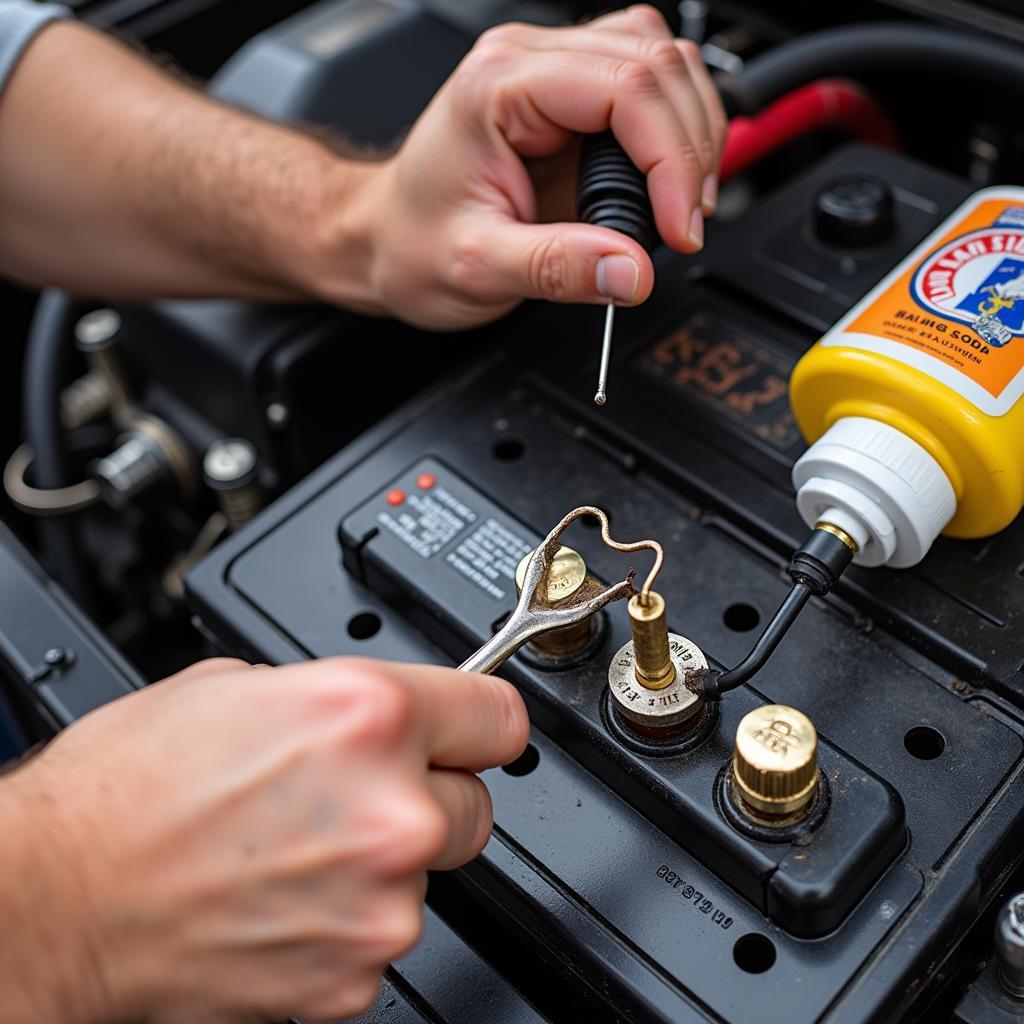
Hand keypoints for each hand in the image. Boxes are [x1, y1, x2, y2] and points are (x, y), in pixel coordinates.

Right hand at [1, 657, 527, 1022]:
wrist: (55, 900)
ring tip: (295, 846)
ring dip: (379, 862)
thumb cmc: (125, 789)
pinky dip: (345, 918)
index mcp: (370, 716)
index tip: (468, 732)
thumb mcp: (240, 685)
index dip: (477, 723)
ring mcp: (378, 903)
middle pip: (475, 804)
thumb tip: (368, 715)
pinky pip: (380, 933)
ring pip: (426, 873)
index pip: (501, 718)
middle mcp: (391, 810)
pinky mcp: (352, 975)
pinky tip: (282, 895)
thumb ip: (335, 697)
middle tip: (355, 794)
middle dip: (427, 795)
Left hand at [328, 5, 726, 328]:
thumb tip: (634, 272)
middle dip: (689, 149)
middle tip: (684, 226)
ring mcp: (552, 73)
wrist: (386, 239)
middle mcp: (527, 61)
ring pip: (663, 63)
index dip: (670, 159)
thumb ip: (558, 269)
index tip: (679, 227)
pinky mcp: (571, 99)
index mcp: (499, 86)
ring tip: (681, 205)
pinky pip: (649, 89)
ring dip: (692, 133)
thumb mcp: (478, 267)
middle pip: (656, 64)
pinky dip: (675, 132)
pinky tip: (666, 181)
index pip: (624, 89)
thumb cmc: (413, 243)